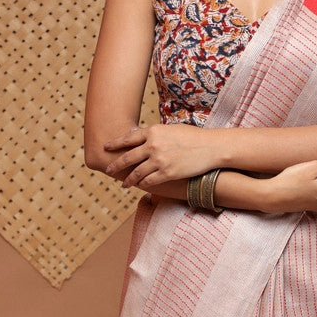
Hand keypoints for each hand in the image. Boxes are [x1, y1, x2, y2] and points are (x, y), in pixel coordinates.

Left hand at [103, 123, 218, 186]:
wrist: (211, 147)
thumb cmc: (193, 137)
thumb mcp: (171, 129)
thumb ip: (155, 134)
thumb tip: (140, 136)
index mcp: (153, 132)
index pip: (128, 138)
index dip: (115, 143)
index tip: (106, 147)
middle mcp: (153, 145)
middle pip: (127, 157)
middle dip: (116, 165)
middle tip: (108, 170)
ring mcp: (159, 160)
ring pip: (136, 173)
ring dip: (128, 180)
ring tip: (123, 184)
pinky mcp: (167, 173)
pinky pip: (148, 181)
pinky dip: (142, 184)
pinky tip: (139, 186)